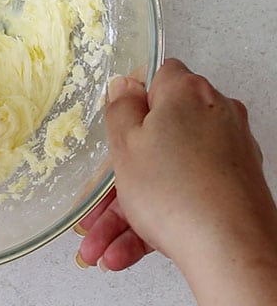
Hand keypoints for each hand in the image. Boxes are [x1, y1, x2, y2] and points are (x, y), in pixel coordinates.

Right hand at [76, 59, 276, 303]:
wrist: (232, 253)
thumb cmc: (175, 193)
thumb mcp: (125, 144)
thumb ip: (121, 108)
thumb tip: (125, 86)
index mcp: (187, 94)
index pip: (157, 78)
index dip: (132, 101)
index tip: (115, 126)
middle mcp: (216, 116)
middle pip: (158, 136)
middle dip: (120, 175)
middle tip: (97, 203)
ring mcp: (229, 154)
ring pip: (166, 175)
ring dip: (128, 212)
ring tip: (101, 247)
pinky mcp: (235, 188)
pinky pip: (184, 198)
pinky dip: (154, 223)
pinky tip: (123, 254)